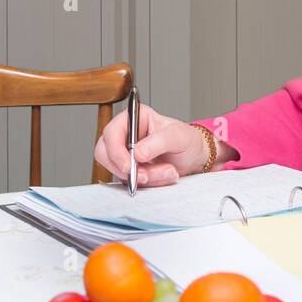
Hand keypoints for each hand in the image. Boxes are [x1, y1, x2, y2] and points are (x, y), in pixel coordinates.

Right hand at [94, 103, 214, 187]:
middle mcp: (126, 135)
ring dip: (144, 177)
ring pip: (118, 171)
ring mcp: (126, 154)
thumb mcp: (177, 136)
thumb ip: (158, 142)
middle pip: (105, 154)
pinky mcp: (130, 170)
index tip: (128, 166)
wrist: (196, 157)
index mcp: (135, 118)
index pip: (111, 133)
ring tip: (168, 171)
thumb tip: (137, 153)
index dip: (115, 151)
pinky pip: (129, 181)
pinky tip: (164, 175)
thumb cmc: (187, 140)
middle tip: (146, 176)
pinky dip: (148, 183)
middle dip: (125, 168)